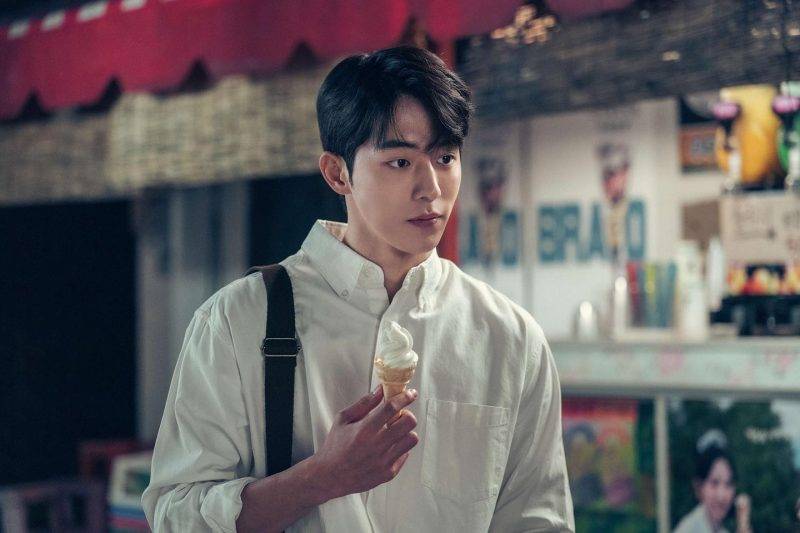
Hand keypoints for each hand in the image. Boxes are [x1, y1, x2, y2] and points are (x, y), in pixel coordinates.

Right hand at [311, 385, 418, 500]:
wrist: (330, 477)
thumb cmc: (335, 446)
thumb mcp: (343, 419)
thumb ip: (364, 404)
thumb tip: (381, 389)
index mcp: (364, 429)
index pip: (392, 408)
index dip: (405, 397)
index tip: (411, 393)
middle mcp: (376, 445)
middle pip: (408, 422)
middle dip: (407, 414)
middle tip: (399, 416)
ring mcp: (384, 461)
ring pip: (411, 439)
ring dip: (406, 432)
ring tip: (395, 432)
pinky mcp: (388, 474)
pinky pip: (405, 455)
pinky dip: (400, 448)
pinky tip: (389, 447)